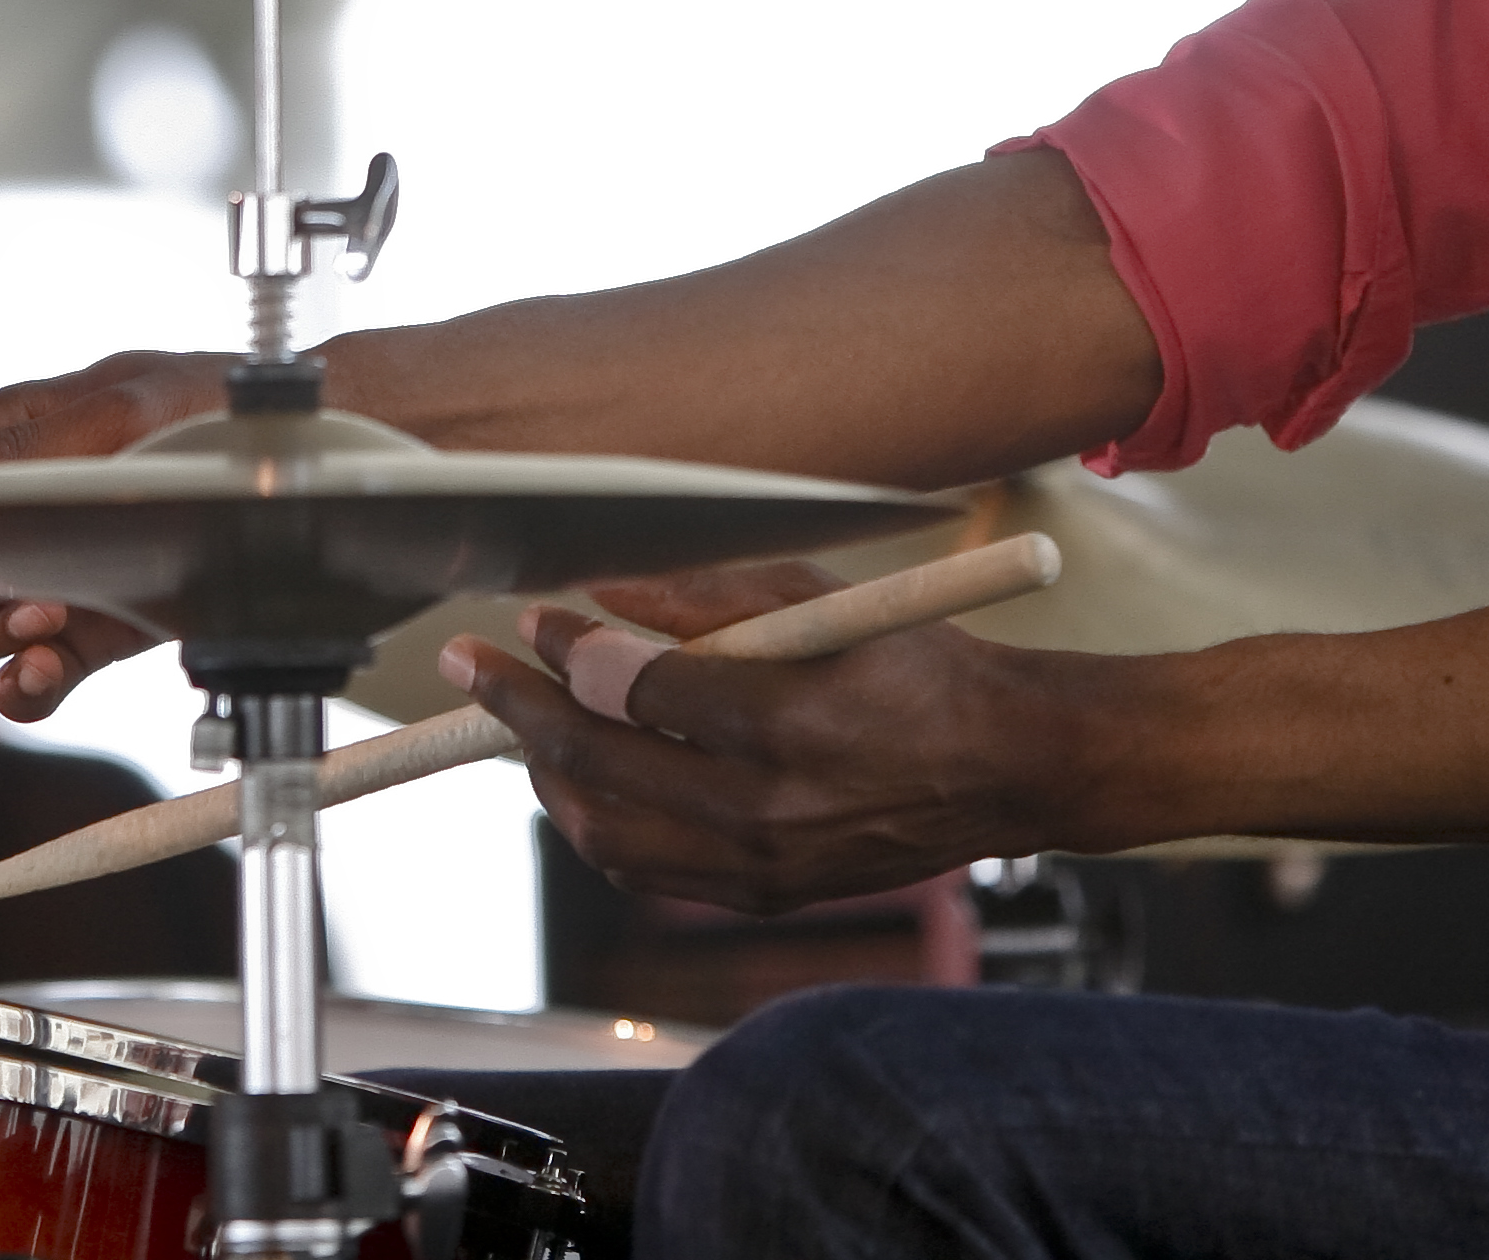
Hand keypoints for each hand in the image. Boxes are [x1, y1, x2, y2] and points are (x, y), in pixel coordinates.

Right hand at [0, 348, 228, 721]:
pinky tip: (37, 674)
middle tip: (18, 582)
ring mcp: (58, 575)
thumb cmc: (217, 407)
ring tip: (42, 621)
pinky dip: (22, 686)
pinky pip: (31, 676)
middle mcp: (23, 516)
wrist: (313, 460)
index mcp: (14, 442)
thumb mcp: (124, 407)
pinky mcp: (97, 630)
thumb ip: (22, 442)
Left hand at [445, 559, 1066, 914]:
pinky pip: (648, 870)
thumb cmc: (925, 667)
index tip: (534, 619)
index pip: (635, 689)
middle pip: (599, 769)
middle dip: (519, 710)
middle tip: (478, 668)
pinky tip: (585, 778)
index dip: (565, 650)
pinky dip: (598, 824)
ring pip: (606, 835)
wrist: (1009, 766)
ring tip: (524, 724)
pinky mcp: (767, 898)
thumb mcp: (822, 601)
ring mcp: (766, 868)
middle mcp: (771, 809)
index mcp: (790, 722)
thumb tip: (603, 591)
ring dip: (547, 777)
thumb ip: (708, 598)